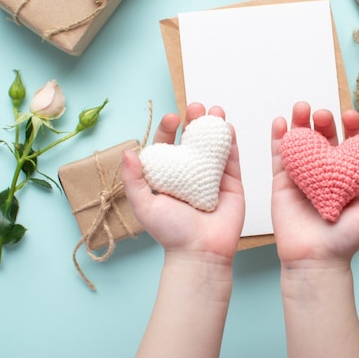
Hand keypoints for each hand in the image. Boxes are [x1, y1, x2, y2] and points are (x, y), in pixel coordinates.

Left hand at [122, 103, 244, 261]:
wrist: (201, 252)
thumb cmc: (171, 233)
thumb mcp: (144, 205)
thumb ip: (134, 179)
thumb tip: (127, 152)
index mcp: (168, 177)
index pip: (167, 146)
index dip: (169, 129)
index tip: (172, 117)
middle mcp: (189, 174)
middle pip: (192, 140)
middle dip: (194, 120)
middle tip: (196, 106)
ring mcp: (212, 176)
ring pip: (213, 145)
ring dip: (213, 126)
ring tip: (214, 110)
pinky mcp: (231, 182)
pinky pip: (232, 158)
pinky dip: (230, 141)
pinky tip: (227, 126)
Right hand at [271, 101, 358, 267]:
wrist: (316, 260)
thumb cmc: (347, 241)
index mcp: (349, 176)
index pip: (351, 144)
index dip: (351, 128)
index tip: (350, 116)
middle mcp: (326, 172)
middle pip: (324, 138)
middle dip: (323, 122)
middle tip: (322, 113)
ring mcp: (303, 175)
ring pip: (302, 142)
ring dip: (300, 122)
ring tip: (301, 107)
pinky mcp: (282, 183)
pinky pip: (280, 156)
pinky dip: (278, 138)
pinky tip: (279, 121)